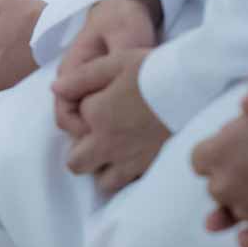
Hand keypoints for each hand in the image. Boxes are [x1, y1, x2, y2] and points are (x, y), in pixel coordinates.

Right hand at [53, 0, 159, 134]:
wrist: (125, 9)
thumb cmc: (122, 21)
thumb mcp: (125, 36)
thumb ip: (119, 60)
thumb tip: (120, 89)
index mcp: (72, 71)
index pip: (64, 116)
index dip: (83, 131)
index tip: (110, 132)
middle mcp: (73, 85)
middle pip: (73, 126)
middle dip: (93, 138)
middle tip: (124, 142)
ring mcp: (85, 90)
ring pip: (85, 124)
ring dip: (103, 134)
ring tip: (132, 139)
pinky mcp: (98, 93)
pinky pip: (97, 118)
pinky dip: (111, 128)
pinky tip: (134, 129)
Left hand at [54, 46, 170, 193]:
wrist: (193, 87)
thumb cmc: (153, 69)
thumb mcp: (114, 62)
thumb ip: (80, 77)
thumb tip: (55, 90)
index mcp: (95, 114)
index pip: (71, 117)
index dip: (81, 106)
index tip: (97, 96)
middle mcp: (107, 142)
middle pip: (76, 161)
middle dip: (81, 150)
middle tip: (98, 132)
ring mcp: (128, 159)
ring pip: (100, 180)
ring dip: (102, 167)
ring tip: (116, 147)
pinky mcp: (149, 167)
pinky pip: (127, 183)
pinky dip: (125, 174)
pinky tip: (134, 156)